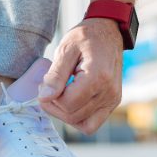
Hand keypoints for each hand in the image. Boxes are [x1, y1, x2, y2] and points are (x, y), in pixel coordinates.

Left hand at [38, 18, 122, 134]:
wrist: (107, 32)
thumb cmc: (84, 37)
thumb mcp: (65, 50)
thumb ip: (55, 75)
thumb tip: (44, 97)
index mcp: (98, 77)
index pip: (67, 104)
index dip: (50, 99)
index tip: (43, 84)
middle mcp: (109, 93)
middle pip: (74, 116)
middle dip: (54, 107)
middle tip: (47, 89)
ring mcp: (113, 99)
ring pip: (84, 124)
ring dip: (65, 114)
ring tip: (58, 95)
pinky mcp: (113, 102)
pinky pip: (93, 122)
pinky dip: (78, 117)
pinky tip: (69, 100)